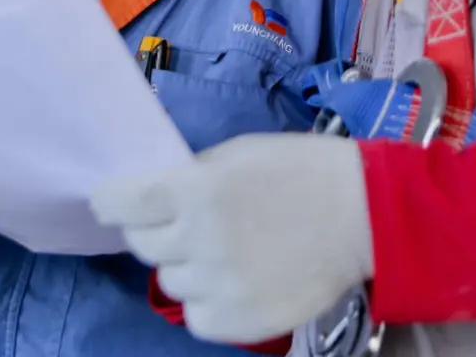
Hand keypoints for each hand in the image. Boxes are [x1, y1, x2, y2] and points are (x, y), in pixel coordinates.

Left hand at [90, 134, 373, 344]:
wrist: (365, 215)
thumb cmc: (302, 170)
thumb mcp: (238, 153)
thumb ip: (190, 176)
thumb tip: (152, 197)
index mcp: (196, 190)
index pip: (121, 203)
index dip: (110, 202)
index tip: (112, 202)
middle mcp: (200, 240)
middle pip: (142, 244)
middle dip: (154, 230)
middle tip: (182, 222)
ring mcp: (219, 285)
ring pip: (169, 281)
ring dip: (184, 265)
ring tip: (221, 251)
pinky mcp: (239, 321)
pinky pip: (196, 315)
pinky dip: (206, 300)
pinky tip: (233, 280)